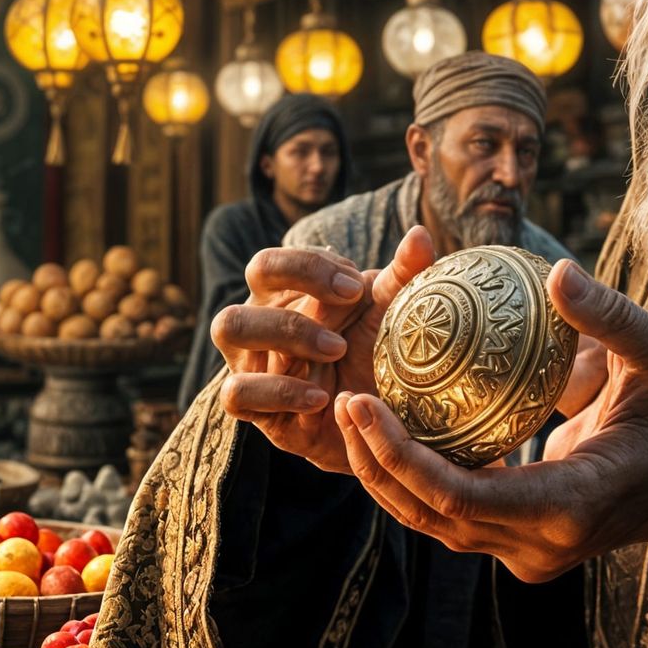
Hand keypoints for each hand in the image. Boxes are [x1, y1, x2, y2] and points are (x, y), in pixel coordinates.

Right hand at [213, 227, 436, 473]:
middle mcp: (258, 319)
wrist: (373, 412)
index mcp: (284, 291)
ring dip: (284, 335)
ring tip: (336, 352)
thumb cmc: (373, 348)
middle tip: (348, 316)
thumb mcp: (391, 310)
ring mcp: (250, 361)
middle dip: (297, 293)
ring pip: (229, 328)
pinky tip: (321, 396)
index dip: (310, 267)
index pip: (271, 261)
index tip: (357, 288)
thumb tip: (419, 235)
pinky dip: (279, 392)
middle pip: (247, 282)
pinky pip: (237, 394)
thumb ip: (405, 273)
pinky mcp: (254, 408)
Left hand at [332, 260, 647, 581]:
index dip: (402, 455)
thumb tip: (554, 272)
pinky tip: (393, 426)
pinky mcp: (521, 543)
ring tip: (352, 411)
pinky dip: (419, 475)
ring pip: (435, 523)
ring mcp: (529, 552)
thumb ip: (612, 318)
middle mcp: (540, 545)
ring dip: (388, 473)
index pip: (462, 497)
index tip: (361, 400)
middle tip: (344, 398)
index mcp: (571, 507)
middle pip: (433, 516)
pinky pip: (454, 513)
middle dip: (377, 462)